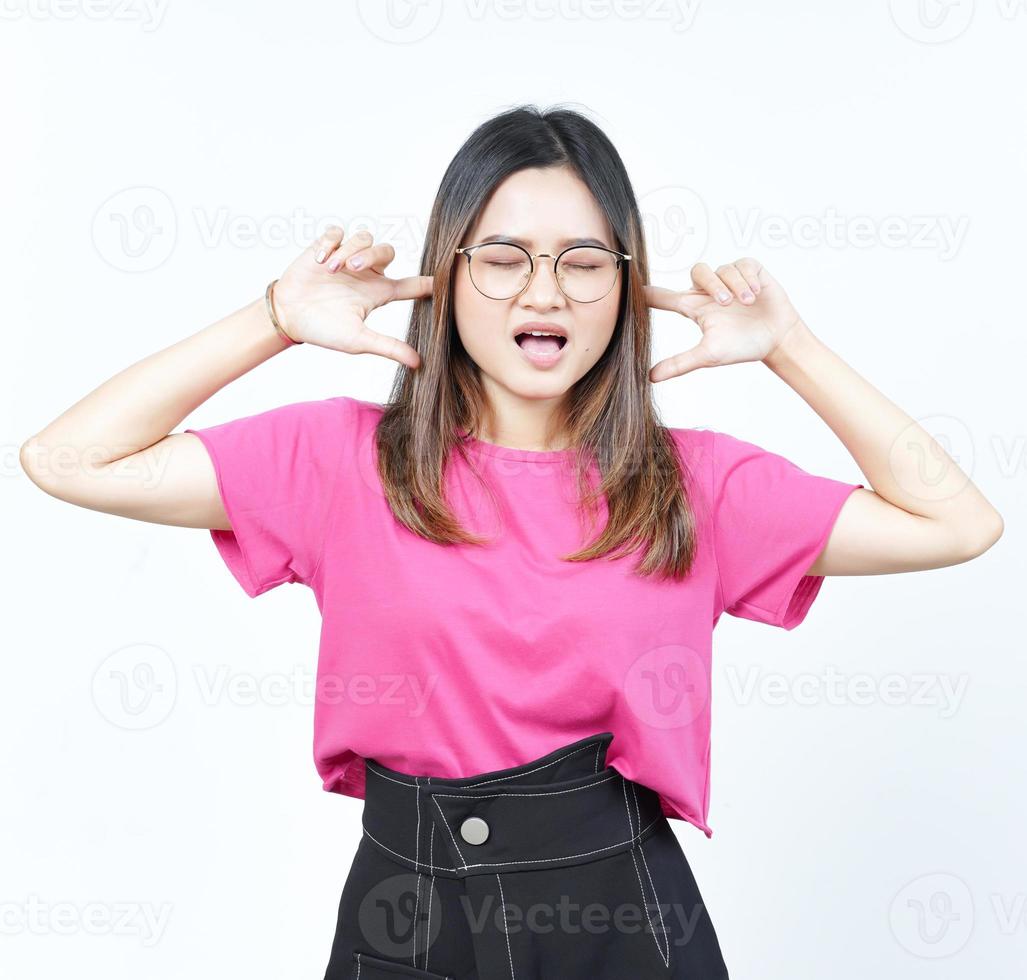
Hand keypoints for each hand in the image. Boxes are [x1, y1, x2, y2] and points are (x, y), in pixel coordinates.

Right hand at [271, 225, 431, 368]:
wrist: (289, 317)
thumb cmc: (324, 330)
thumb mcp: (359, 340)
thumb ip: (388, 346)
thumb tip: (418, 363)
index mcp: (379, 293)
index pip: (412, 285)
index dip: (428, 281)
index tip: (445, 277)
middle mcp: (367, 274)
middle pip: (388, 251)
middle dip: (372, 254)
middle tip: (353, 268)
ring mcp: (346, 258)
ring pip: (364, 237)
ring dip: (349, 249)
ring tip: (331, 268)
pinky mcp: (326, 247)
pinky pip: (336, 232)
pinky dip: (329, 243)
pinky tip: (320, 261)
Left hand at [646, 258, 805, 382]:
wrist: (777, 340)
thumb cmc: (741, 347)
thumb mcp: (708, 355)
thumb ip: (680, 363)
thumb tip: (650, 377)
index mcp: (693, 307)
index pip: (662, 296)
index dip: (646, 290)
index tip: (627, 282)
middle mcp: (708, 291)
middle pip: (697, 272)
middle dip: (712, 285)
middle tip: (726, 304)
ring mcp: (729, 278)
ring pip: (722, 269)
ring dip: (735, 286)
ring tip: (747, 303)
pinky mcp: (749, 270)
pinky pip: (742, 264)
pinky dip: (748, 279)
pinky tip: (756, 294)